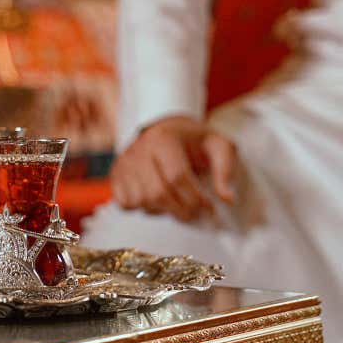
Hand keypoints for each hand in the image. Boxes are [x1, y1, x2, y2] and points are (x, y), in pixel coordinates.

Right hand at [110, 115, 238, 221]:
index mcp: (163, 139)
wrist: (167, 130)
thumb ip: (226, 170)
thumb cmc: (193, 141)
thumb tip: (226, 199)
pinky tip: (157, 200)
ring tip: (177, 203)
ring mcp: (124, 162)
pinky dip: (142, 208)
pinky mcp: (115, 175)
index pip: (176, 177)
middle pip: (157, 193)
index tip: (209, 207)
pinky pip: (125, 203)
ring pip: (141, 201)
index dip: (195, 198)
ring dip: (163, 210)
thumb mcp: (217, 146)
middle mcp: (139, 149)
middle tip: (195, 213)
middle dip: (181, 210)